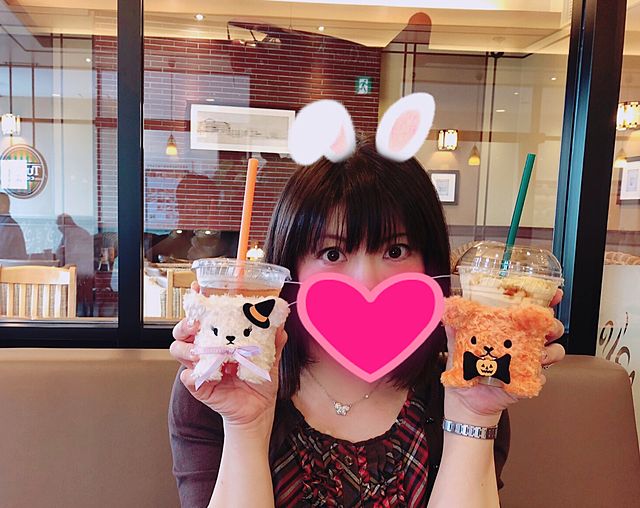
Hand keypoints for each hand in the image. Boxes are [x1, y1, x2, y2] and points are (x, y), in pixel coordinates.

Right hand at [170, 282, 287, 431]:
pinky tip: (196, 374)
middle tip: (195, 324)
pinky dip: (189, 375)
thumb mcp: (270, 357)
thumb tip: (280, 323)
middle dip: (185, 324)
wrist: (258, 410)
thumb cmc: (260, 381)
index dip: (198, 301)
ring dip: (185, 348)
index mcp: (220, 338)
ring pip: (178, 350)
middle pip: (183, 330)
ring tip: (198, 351)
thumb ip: (274, 340)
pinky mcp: (200, 387)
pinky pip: (187, 379)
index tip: (198, 288)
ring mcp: (200, 367)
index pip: (205, 316)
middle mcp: (207, 350)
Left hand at [443, 289, 565, 423]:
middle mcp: (522, 340)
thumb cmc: (463, 366)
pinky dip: (540, 374)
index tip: (555, 294)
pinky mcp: (529, 379)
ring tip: (539, 352)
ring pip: (555, 350)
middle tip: (546, 326)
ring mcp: (528, 360)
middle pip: (550, 326)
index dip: (547, 299)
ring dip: (551, 349)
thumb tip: (448, 308)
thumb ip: (454, 324)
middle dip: (553, 324)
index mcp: (508, 326)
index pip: (530, 308)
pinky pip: (544, 375)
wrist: (465, 398)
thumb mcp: (456, 341)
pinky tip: (529, 372)